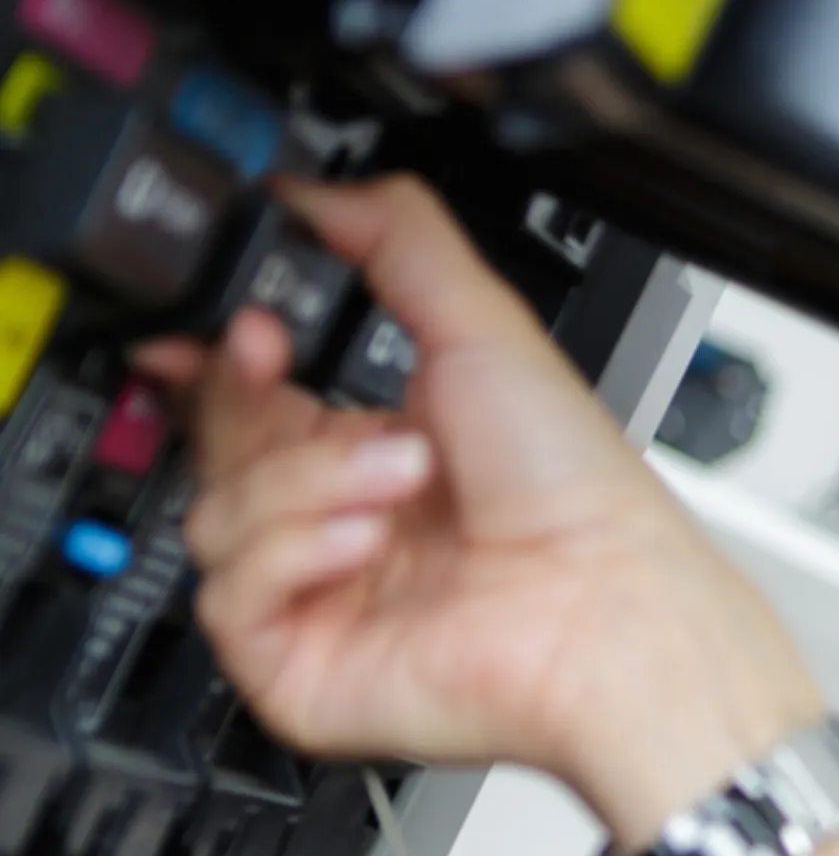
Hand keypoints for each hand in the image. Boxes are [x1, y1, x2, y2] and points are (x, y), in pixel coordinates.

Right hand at [164, 177, 821, 843]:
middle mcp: (342, 522)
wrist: (608, 608)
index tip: (240, 323)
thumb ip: (397, 240)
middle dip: (251, 400)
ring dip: (303, 481)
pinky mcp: (296, 665)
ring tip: (399, 479)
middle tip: (286, 365)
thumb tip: (316, 190)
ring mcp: (318, 596)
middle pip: (215, 449)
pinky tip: (365, 542)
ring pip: (213, 516)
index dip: (224, 356)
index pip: (251, 396)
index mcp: (378, 449)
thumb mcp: (485, 327)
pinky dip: (292, 554)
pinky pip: (228, 596)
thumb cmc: (580, 497)